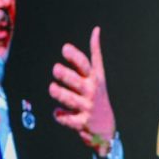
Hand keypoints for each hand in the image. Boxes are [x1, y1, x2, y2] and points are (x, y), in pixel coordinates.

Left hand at [49, 26, 115, 156]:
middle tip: (56, 69)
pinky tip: (57, 113)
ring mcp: (88, 107)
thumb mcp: (98, 75)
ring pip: (71, 99)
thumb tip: (96, 30)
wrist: (106, 128)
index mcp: (95, 78)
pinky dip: (61, 116)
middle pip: (78, 82)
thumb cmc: (97, 95)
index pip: (86, 65)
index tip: (64, 48)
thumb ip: (95, 53)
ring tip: (52, 88)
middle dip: (67, 76)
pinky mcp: (83, 122)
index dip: (75, 57)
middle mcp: (92, 91)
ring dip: (61, 94)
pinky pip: (69, 119)